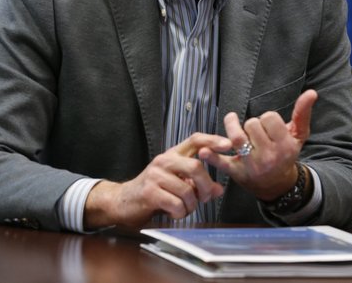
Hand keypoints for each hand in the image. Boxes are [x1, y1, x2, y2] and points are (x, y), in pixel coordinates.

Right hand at [83, 132, 231, 228]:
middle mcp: (164, 161)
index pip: (195, 139)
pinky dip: (180, 213)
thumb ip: (197, 184)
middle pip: (195, 167)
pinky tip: (175, 213)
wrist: (123, 202)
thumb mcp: (177, 184)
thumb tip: (218, 189)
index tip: (228, 144)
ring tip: (185, 208)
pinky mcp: (149, 192)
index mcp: (173, 154)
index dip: (213, 140)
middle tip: (205, 197)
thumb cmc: (153, 191)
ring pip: (187, 190)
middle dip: (205, 186)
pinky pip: (176, 204)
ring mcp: (155, 175)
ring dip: (191, 205)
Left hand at [200, 89, 317, 200]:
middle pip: (252, 124)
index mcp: (285, 146)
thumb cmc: (286, 154)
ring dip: (232, 127)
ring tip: (233, 124)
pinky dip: (212, 157)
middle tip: (256, 134)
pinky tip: (204, 151)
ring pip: (237, 137)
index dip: (267, 119)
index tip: (269, 128)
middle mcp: (269, 157)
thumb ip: (303, 113)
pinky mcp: (237, 173)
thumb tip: (312, 92)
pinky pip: (223, 163)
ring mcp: (252, 165)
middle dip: (252, 125)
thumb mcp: (298, 136)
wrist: (277, 184)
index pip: (269, 117)